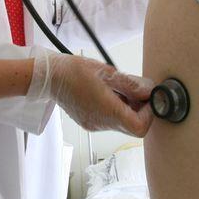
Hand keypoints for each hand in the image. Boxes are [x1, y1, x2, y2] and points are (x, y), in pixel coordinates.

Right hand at [29, 50, 153, 135]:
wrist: (49, 78)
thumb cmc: (74, 71)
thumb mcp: (107, 72)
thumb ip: (130, 84)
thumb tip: (148, 92)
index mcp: (106, 111)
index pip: (139, 127)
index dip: (149, 114)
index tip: (148, 98)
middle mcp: (100, 123)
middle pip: (132, 127)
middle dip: (140, 110)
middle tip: (138, 90)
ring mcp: (94, 125)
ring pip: (122, 124)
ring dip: (128, 109)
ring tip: (121, 88)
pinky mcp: (89, 122)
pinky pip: (110, 120)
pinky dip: (117, 109)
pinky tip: (110, 93)